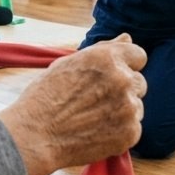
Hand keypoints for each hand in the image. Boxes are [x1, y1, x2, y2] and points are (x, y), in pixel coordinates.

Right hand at [0, 34, 146, 174]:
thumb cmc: (45, 97)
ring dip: (122, 111)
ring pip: (137, 106)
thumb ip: (103, 50)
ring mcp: (129, 107)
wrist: (35, 136)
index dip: (125, 66)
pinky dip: (120, 131)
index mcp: (108, 58)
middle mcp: (123, 79)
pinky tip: (97, 132)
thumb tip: (127, 38)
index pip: (138, 55)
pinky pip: (134, 128)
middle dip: (123, 90)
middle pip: (139, 82)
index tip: (111, 77)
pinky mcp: (131, 133)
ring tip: (92, 119)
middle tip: (96, 102)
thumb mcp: (69, 64)